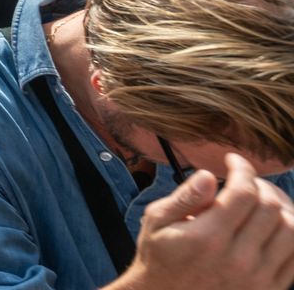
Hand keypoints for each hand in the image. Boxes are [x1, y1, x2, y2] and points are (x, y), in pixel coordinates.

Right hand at [125, 155, 293, 289]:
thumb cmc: (160, 256)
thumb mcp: (157, 222)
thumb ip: (184, 197)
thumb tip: (209, 175)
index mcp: (207, 237)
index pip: (244, 192)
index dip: (242, 168)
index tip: (232, 161)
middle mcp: (238, 258)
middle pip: (270, 207)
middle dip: (259, 184)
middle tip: (244, 181)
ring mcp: (258, 276)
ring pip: (290, 229)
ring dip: (278, 208)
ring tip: (260, 202)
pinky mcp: (270, 288)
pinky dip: (289, 233)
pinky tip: (270, 225)